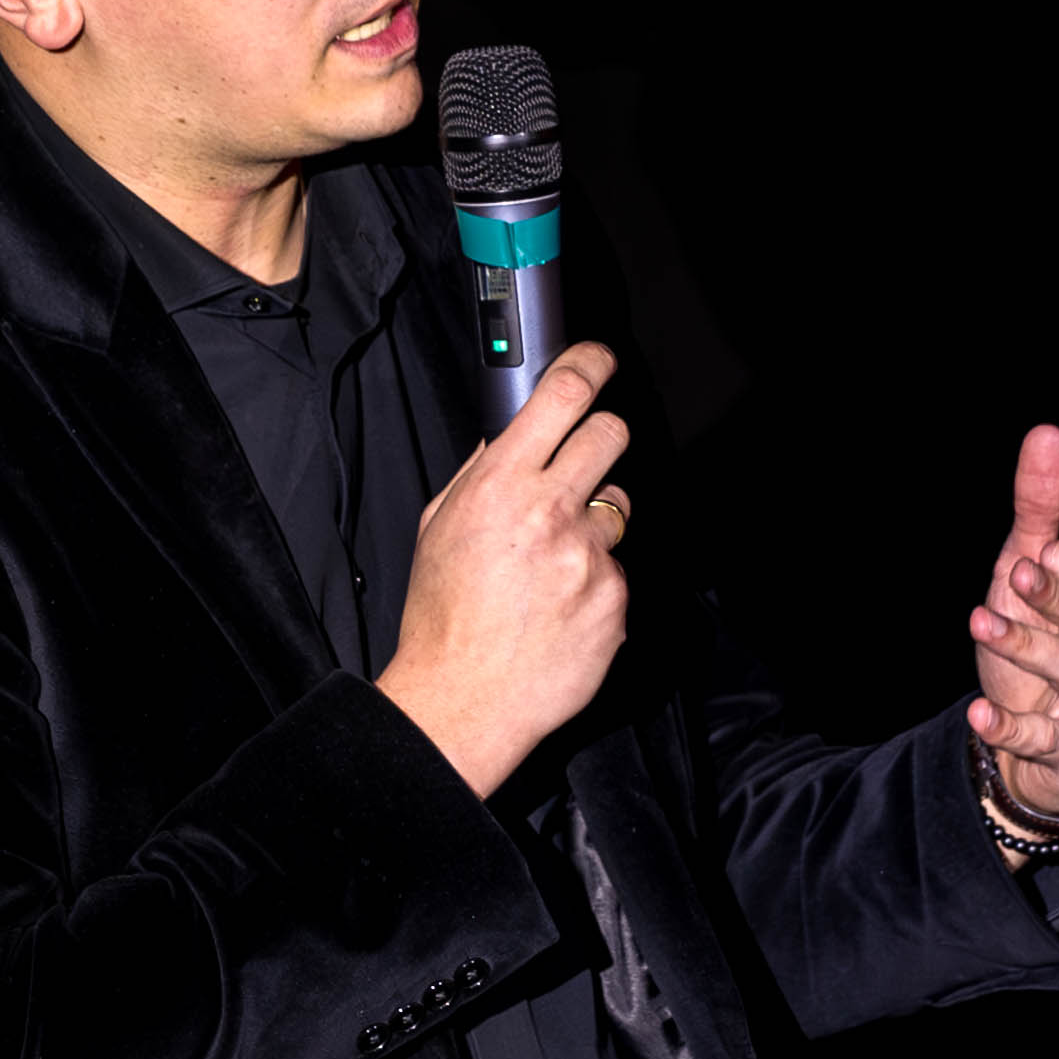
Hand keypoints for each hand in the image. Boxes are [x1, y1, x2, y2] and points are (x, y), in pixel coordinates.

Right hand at [375, 343, 631, 801]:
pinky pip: (618, 568)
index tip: (599, 358)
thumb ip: (481, 473)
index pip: (561, 396)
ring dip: (593, 523)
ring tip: (553, 563)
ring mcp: (590, 557)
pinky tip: (559, 605)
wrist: (465, 700)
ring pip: (617, 506)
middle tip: (583, 459)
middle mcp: (552, 513)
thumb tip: (512, 435)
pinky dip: (595, 580)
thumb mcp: (440, 525)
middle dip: (601, 437)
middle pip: (610, 434)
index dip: (589, 364)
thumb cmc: (443, 617)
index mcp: (501, 486)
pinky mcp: (617, 599)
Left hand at [967, 423, 1058, 825]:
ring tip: (981, 624)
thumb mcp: (1033, 571)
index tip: (1057, 550)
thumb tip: (1047, 433)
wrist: (1038, 745)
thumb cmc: (1041, 638)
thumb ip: (1042, 511)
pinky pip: (1046, 738)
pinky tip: (978, 713)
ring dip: (1027, 648)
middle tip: (1017, 573)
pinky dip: (1012, 727)